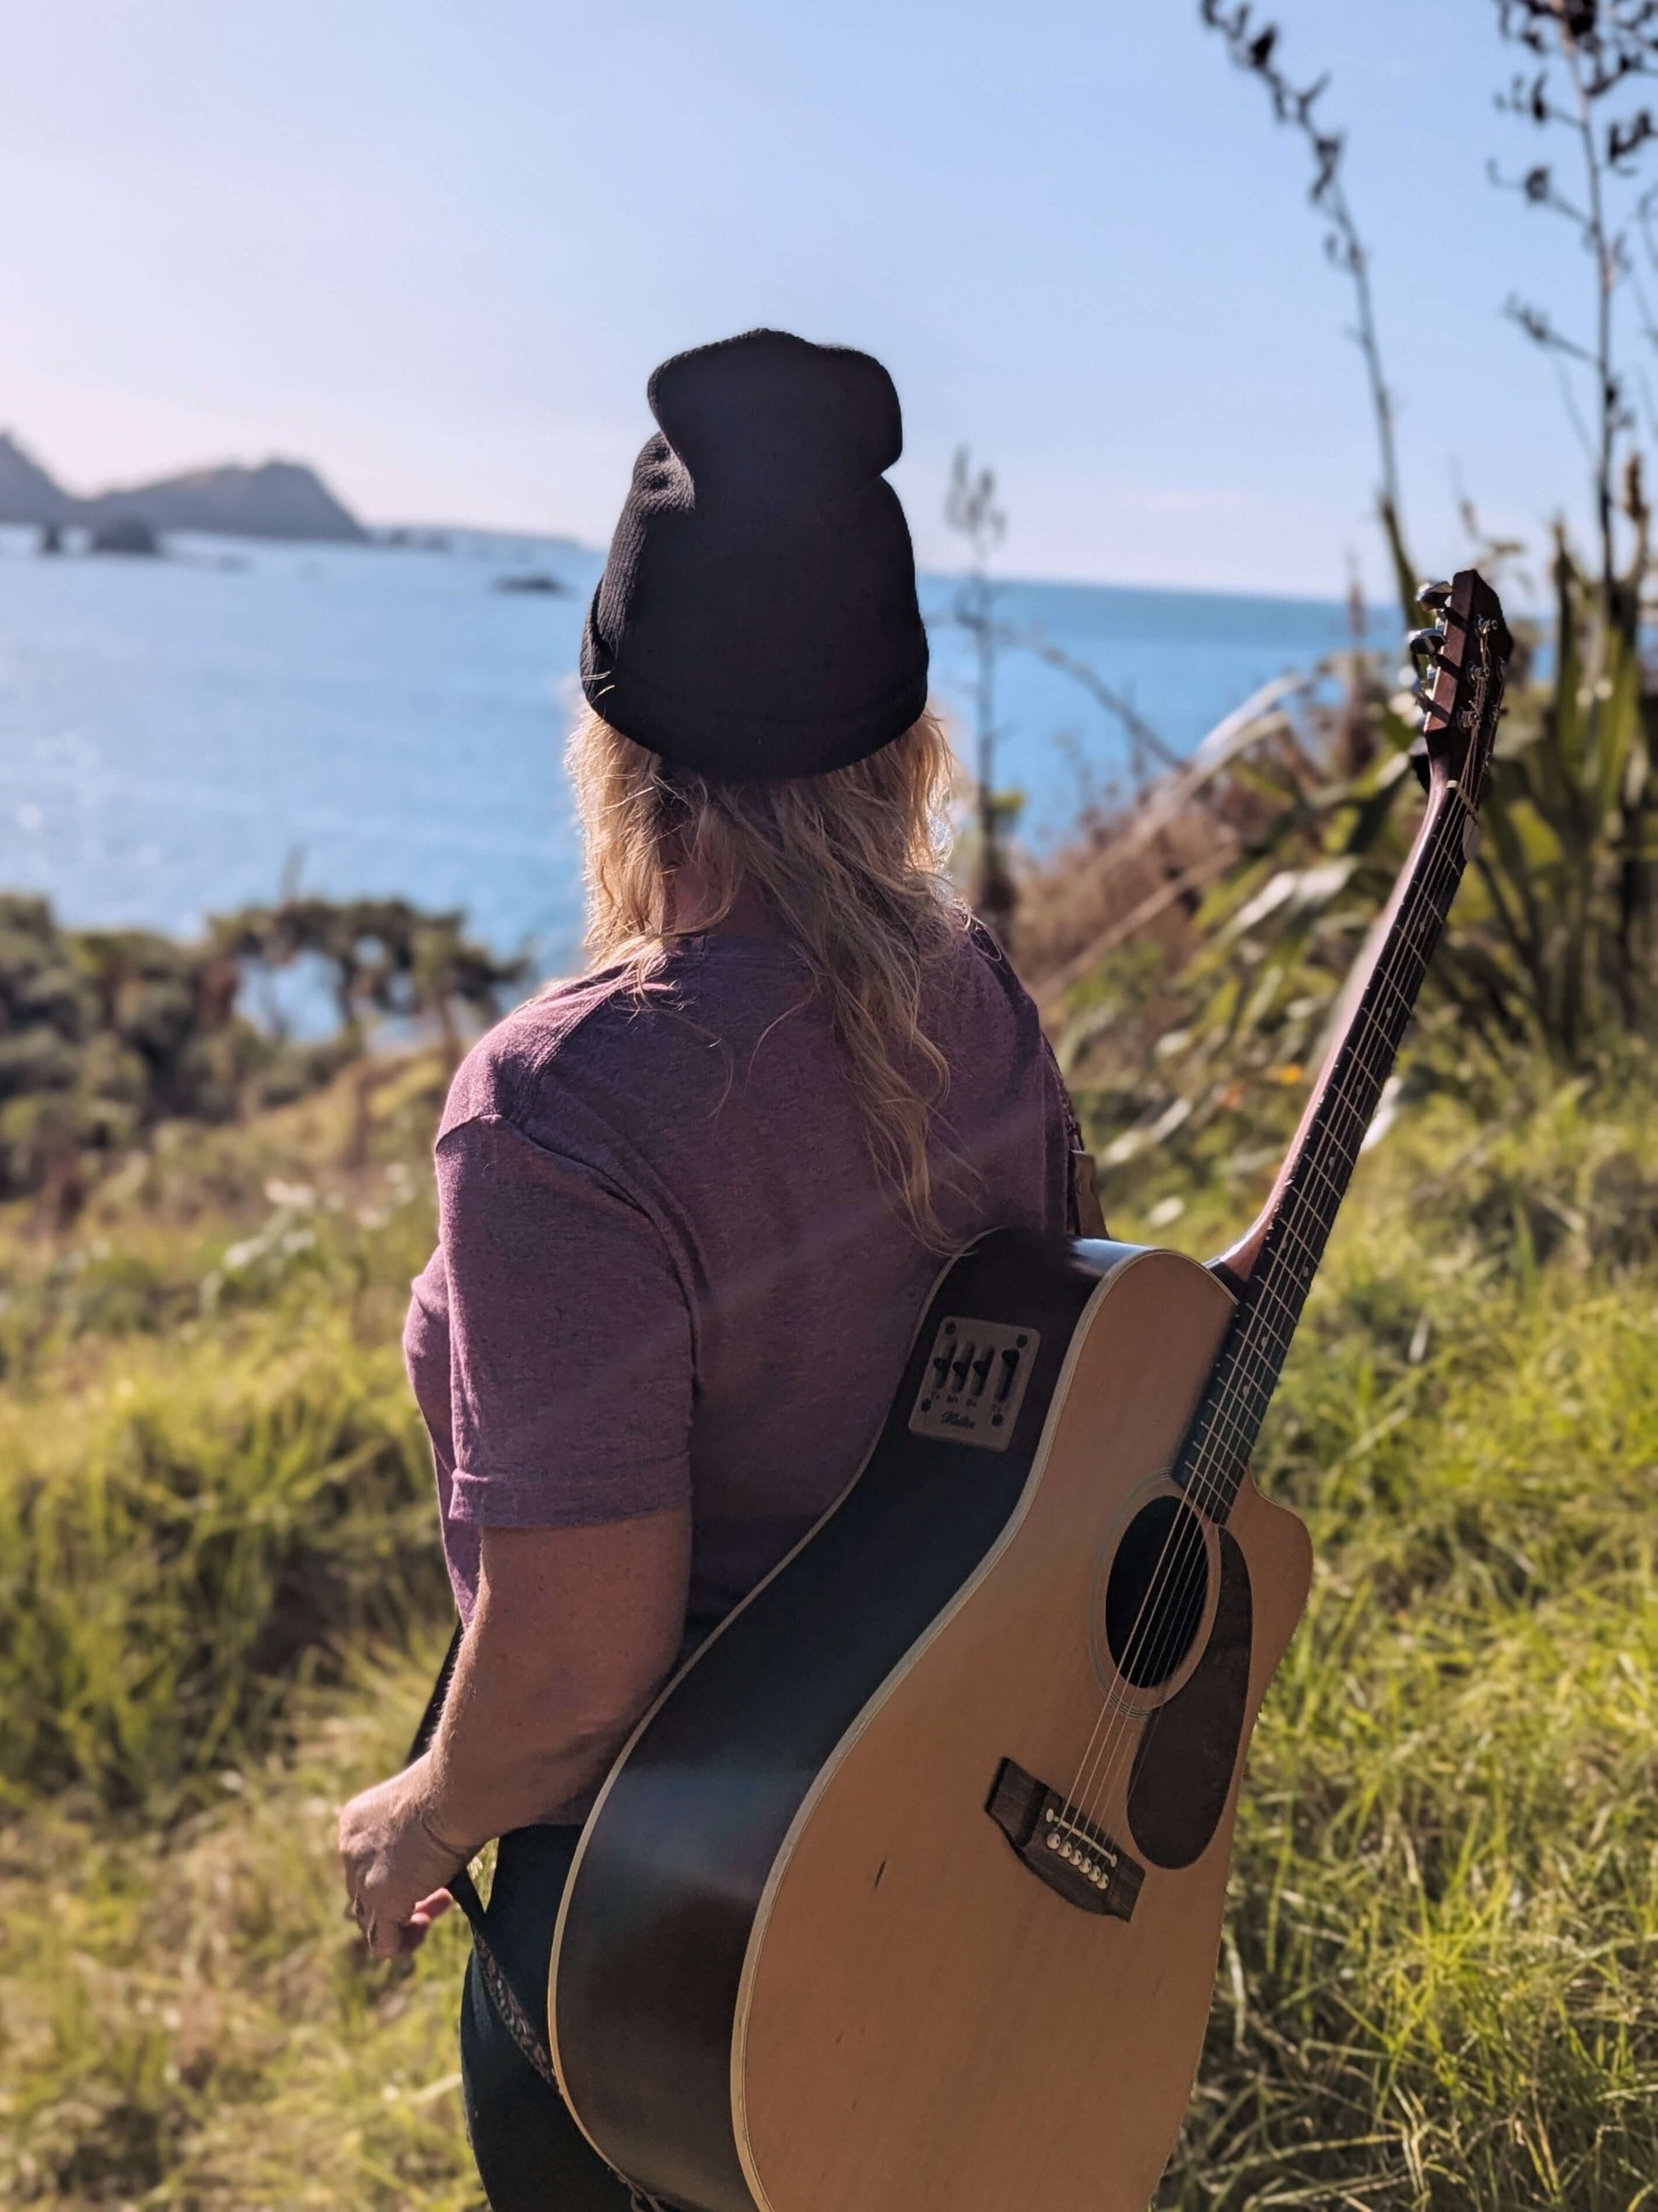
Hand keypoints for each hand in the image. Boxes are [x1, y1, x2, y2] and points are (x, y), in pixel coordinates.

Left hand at [337, 1759, 470, 1959]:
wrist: (457, 1789)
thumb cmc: (454, 1785)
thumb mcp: (421, 1803)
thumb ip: (414, 1828)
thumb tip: (431, 1848)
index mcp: (355, 1822)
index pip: (364, 1863)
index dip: (396, 1871)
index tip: (429, 1866)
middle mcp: (350, 1850)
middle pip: (364, 1892)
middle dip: (402, 1895)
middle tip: (440, 1888)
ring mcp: (362, 1878)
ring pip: (370, 1920)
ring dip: (404, 1917)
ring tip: (440, 1902)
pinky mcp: (382, 1901)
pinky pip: (384, 1944)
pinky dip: (405, 1942)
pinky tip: (426, 1924)